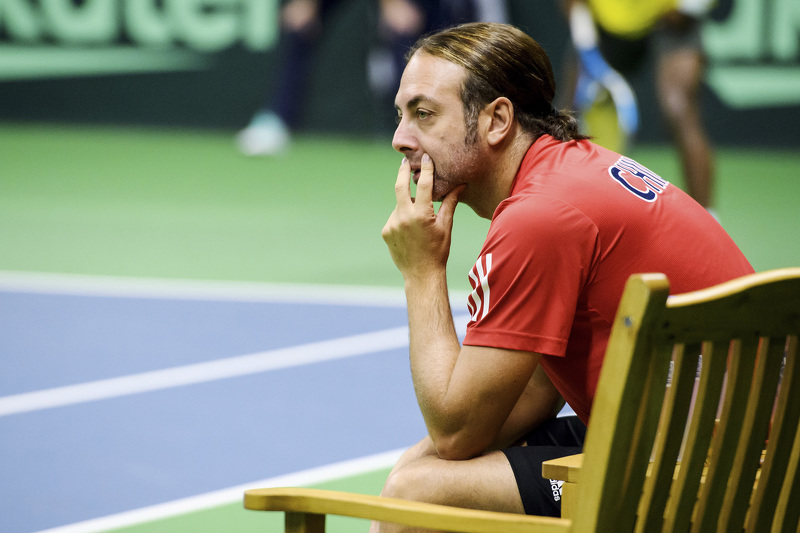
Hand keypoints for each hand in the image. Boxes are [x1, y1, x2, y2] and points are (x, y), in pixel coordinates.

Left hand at [381, 154, 462, 280]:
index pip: (424, 185)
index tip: (424, 157)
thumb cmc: (438, 251)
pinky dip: (402, 217)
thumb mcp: (446, 226)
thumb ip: (449, 203)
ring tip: (418, 219)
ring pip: (399, 205)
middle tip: (404, 162)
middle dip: (402, 172)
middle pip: (400, 187)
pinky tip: (411, 231)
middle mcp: (404, 217)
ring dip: (407, 205)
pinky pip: (394, 217)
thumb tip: (460, 185)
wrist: (421, 274)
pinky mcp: (386, 231)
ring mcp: (392, 224)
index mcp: (422, 215)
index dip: (425, 169)